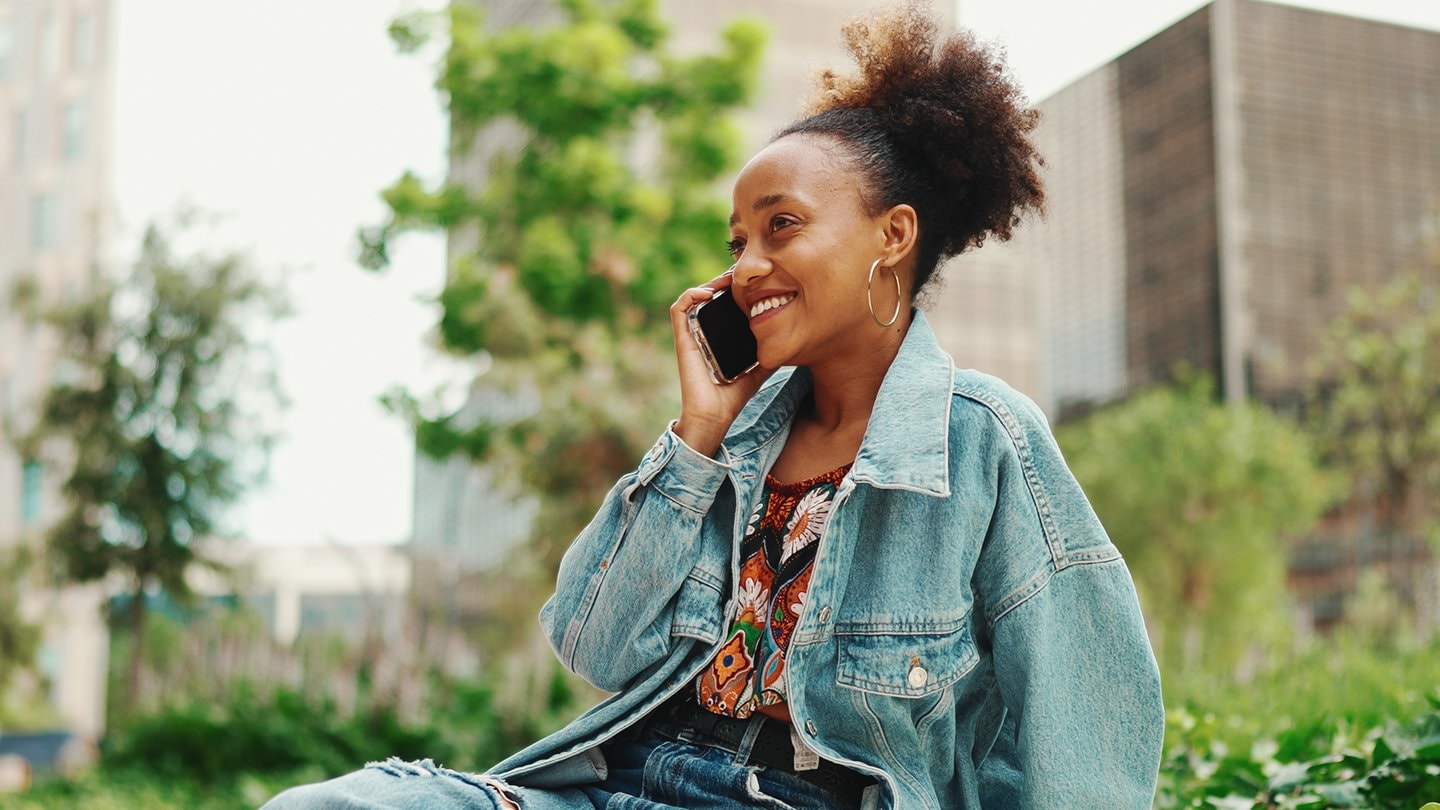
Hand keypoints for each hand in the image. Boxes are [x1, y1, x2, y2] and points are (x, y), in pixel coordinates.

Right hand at [669, 269, 773, 456]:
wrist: (715, 417)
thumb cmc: (733, 397)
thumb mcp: (760, 369)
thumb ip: (770, 353)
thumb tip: (792, 341)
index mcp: (718, 337)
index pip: (723, 305)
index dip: (735, 289)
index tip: (753, 281)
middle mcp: (703, 333)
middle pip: (710, 297)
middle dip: (724, 281)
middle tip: (742, 273)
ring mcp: (691, 335)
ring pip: (693, 297)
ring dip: (708, 282)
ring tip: (727, 279)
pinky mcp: (682, 340)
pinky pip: (679, 309)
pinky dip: (691, 295)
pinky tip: (708, 292)